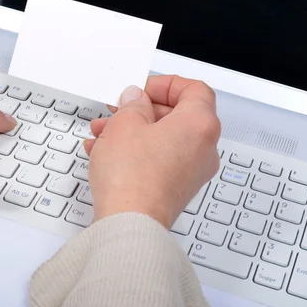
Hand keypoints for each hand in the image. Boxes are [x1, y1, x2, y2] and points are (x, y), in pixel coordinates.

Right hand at [85, 76, 220, 228]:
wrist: (129, 222)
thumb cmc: (133, 177)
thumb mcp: (124, 123)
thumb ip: (133, 103)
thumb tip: (136, 100)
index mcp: (200, 125)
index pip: (194, 89)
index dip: (165, 84)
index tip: (142, 89)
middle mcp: (203, 149)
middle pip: (176, 115)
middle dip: (141, 110)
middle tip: (118, 110)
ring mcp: (191, 172)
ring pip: (162, 139)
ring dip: (133, 131)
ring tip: (103, 133)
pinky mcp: (175, 190)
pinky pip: (158, 160)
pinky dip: (136, 152)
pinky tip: (106, 153)